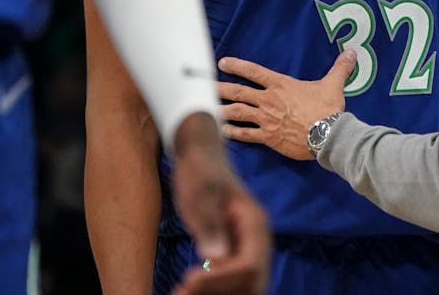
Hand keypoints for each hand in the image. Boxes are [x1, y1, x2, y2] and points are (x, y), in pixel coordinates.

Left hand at [168, 113, 270, 294]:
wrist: (200, 157)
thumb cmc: (200, 170)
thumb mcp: (200, 193)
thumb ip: (210, 223)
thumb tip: (215, 257)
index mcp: (255, 224)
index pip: (249, 265)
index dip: (222, 279)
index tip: (189, 279)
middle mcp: (257, 242)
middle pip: (251, 283)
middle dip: (220, 291)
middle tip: (183, 291)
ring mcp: (248, 250)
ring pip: (244, 287)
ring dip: (216, 293)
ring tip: (181, 292)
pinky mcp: (234, 255)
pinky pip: (230, 283)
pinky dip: (212, 289)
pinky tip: (187, 288)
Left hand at [217, 50, 352, 160]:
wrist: (328, 134)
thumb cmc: (328, 109)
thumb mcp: (333, 84)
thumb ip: (339, 67)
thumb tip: (352, 51)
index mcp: (281, 85)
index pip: (254, 72)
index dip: (237, 66)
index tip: (222, 62)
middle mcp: (269, 100)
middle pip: (238, 92)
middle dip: (218, 88)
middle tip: (201, 85)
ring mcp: (266, 119)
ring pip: (237, 112)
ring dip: (220, 110)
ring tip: (204, 108)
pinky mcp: (268, 137)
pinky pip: (246, 134)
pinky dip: (233, 133)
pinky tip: (221, 132)